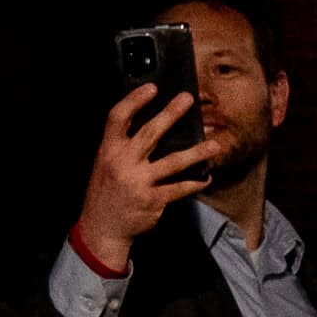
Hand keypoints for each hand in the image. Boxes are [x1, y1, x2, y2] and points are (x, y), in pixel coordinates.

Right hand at [74, 82, 217, 270]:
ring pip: (173, 162)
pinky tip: (206, 177)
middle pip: (150, 133)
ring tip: (215, 145)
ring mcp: (139, 182)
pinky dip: (195, 182)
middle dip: (171, 114)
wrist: (102, 228)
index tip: (152, 88)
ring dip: (197, 152)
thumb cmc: (106, 192)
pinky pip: (180, 188)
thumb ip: (122, 145)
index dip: (134, 100)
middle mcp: (123, 163)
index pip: (118, 117)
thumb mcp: (105, 163)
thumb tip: (151, 122)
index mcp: (108, 150)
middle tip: (188, 100)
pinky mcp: (153, 200)